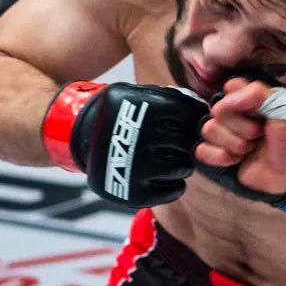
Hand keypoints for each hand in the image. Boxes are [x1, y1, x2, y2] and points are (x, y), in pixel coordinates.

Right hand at [44, 81, 208, 208]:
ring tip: (167, 156)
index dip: (193, 119)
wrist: (79, 135)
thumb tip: (207, 110)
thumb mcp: (139, 93)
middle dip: (187, 142)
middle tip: (176, 142)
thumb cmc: (120, 112)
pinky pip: (174, 191)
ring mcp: (138, 168)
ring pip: (184, 168)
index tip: (186, 123)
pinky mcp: (134, 193)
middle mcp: (143, 138)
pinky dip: (173, 183)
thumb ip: (173, 98)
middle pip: (190, 144)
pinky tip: (161, 173)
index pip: (191, 117)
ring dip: (181, 162)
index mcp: (147, 109)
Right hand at [196, 78, 285, 195]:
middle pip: (217, 110)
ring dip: (233, 143)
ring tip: (250, 149)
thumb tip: (229, 93)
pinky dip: (219, 157)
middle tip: (259, 136)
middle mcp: (237, 114)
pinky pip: (201, 150)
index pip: (231, 87)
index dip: (240, 101)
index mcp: (253, 100)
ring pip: (208, 129)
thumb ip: (260, 95)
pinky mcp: (219, 154)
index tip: (258, 114)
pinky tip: (235, 161)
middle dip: (241, 127)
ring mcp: (226, 134)